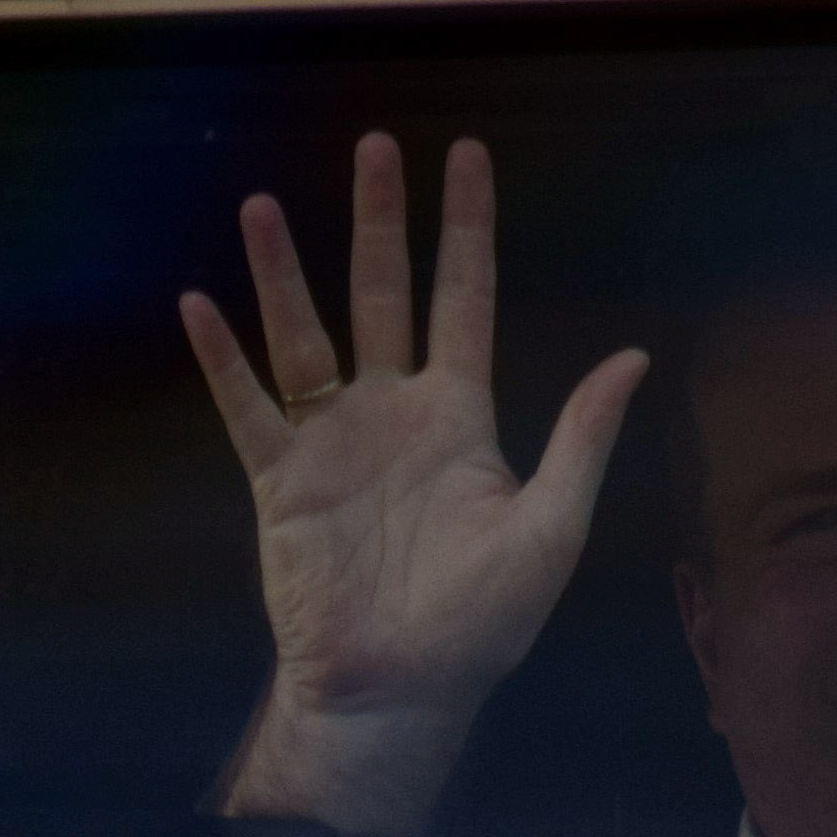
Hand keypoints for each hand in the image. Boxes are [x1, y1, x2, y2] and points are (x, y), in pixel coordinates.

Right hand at [180, 134, 649, 836]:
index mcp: (462, 416)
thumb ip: (582, 439)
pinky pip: (248, 405)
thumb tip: (636, 355)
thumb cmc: (480, 624)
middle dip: (380, 220)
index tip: (467, 156)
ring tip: (264, 206)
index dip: (467, 227)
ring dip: (285, 272)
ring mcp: (333, 441)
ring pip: (306, 334)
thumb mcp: (551, 530)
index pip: (466, 297)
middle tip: (376, 145)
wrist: (398, 691)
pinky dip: (222, 358)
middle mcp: (394, 412)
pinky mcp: (280, 479)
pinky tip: (200, 305)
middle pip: (385, 293)